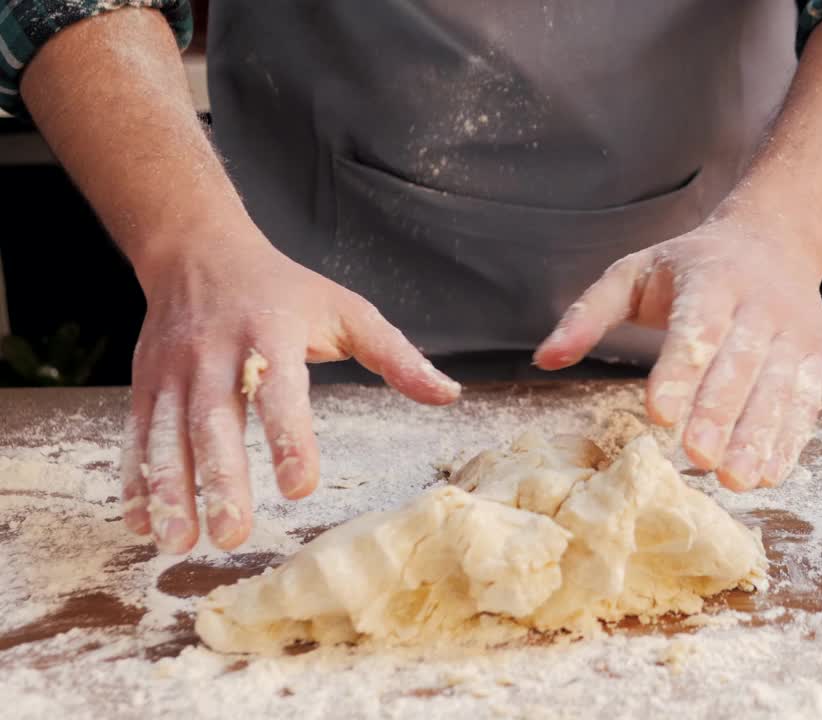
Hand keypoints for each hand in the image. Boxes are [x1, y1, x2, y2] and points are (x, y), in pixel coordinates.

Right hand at [120, 223, 460, 553]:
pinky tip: (139, 522)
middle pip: (214, 420)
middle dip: (220, 480)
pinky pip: (137, 434)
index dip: (288, 438)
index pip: (279, 390)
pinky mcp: (146, 383)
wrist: (197, 250)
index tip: (300, 487)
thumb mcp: (346, 310)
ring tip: (177, 543)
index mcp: (271, 333)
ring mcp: (174, 370)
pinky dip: (134, 479)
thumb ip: (395, 356)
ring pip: (167, 434)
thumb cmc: (284, 289)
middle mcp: (216, 353)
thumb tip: (450, 394)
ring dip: (168, 490)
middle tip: (232, 535)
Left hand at [534, 214, 821, 489]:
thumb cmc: (691, 267)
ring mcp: (792, 332)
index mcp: (710, 280)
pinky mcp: (814, 357)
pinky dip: (789, 439)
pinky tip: (768, 473)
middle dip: (720, 414)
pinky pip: (805, 401)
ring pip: (779, 387)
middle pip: (741, 364)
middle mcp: (758, 305)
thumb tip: (544, 360)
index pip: (697, 328)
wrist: (773, 240)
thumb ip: (588, 315)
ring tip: (735, 480)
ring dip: (759, 436)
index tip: (659, 416)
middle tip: (698, 460)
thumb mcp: (633, 273)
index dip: (680, 372)